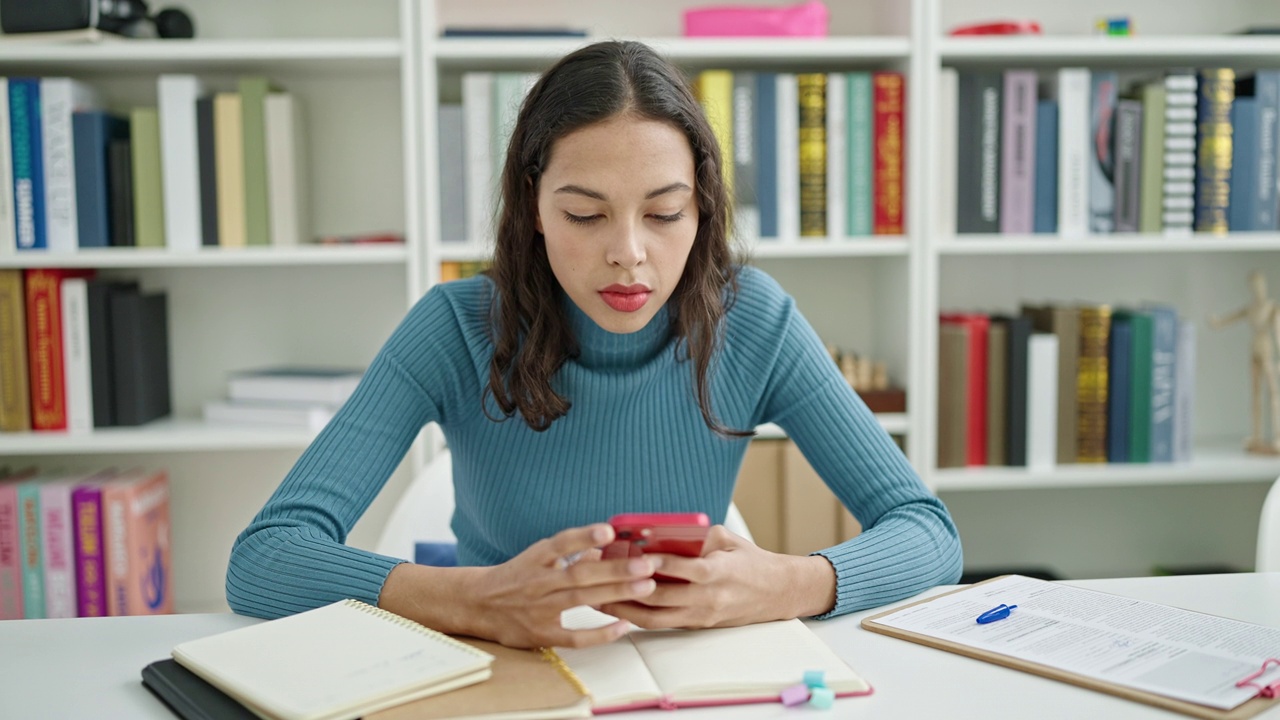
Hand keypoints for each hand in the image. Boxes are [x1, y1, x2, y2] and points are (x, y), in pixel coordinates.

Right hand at [459, 523, 660, 648]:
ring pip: (580, 600)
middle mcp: (537, 582)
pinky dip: (600, 633)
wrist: (478, 604)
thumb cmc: (516, 576)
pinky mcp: (542, 635)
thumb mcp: (538, 557)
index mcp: (535, 559)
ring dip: (615, 593)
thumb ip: (571, 552)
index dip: (583, 536)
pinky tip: (624, 625)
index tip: (609, 531)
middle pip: (579, 574)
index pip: (560, 544)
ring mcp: (539, 610)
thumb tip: (606, 545)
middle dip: (615, 570)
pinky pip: (574, 637)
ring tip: (646, 586)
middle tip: (647, 564)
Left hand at [596, 525, 835, 629]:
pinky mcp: (695, 626)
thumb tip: (661, 530)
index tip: (629, 551)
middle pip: (660, 596)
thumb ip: (697, 536)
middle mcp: (708, 598)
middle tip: (601, 571)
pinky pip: (660, 623)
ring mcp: (700, 616)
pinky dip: (635, 615)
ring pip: (654, 617)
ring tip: (597, 594)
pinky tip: (616, 606)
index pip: (683, 568)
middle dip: (627, 585)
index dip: (655, 562)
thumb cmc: (750, 561)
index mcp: (719, 572)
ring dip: (623, 607)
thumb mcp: (728, 540)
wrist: (776, 593)